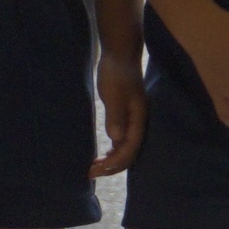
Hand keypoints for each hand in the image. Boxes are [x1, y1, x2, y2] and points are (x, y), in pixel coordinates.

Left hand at [93, 42, 146, 174]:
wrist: (120, 55)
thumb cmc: (116, 72)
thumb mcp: (114, 94)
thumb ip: (116, 116)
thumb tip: (116, 139)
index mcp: (138, 119)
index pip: (129, 149)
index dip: (113, 163)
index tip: (95, 170)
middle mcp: (138, 123)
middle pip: (129, 154)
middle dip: (111, 167)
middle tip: (90, 174)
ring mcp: (132, 121)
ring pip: (125, 149)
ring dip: (111, 161)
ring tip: (93, 168)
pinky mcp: (125, 116)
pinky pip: (121, 140)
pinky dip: (112, 151)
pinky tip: (101, 156)